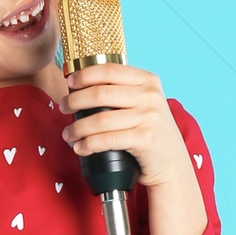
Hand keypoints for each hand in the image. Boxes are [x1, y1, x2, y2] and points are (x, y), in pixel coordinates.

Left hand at [63, 63, 206, 234]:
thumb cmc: (150, 133)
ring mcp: (149, 117)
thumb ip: (123, 92)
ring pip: (100, 119)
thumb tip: (82, 87)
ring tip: (68, 134)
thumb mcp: (144, 104)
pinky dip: (89, 144)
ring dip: (77, 128)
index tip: (70, 83)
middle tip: (63, 108)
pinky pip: (107, 139)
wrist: (172, 164)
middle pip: (100, 93)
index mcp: (148, 81)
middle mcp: (150, 96)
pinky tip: (80, 148)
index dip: (85, 75)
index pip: (110, 70)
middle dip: (75, 100)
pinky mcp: (145, 139)